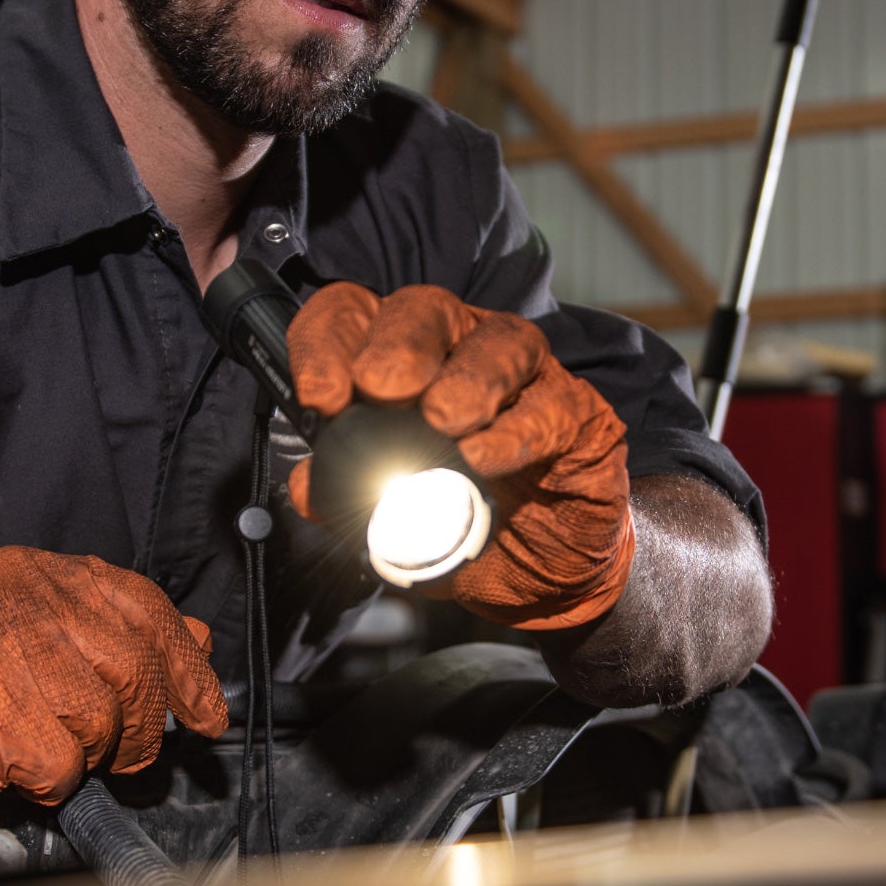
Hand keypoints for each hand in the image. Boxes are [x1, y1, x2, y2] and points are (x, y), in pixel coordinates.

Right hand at [0, 547, 228, 821]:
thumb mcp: (24, 636)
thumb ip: (107, 633)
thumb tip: (197, 643)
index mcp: (35, 577)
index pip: (143, 605)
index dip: (185, 661)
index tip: (208, 708)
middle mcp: (24, 604)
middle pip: (134, 665)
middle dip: (145, 722)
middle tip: (133, 754)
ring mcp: (7, 656)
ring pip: (103, 716)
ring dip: (87, 754)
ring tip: (44, 751)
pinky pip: (62, 764)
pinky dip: (49, 783)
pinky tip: (12, 768)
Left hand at [286, 284, 633, 630]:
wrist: (537, 576)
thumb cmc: (460, 526)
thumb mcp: (385, 519)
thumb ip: (344, 496)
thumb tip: (308, 487)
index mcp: (399, 360)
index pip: (353, 315)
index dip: (328, 342)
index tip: (319, 397)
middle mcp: (460, 349)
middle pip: (425, 308)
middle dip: (398, 345)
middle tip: (380, 390)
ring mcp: (525, 376)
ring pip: (498, 340)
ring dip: (465, 378)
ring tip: (442, 421)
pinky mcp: (577, 414)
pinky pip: (549, 406)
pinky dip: (514, 432)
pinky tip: (483, 459)